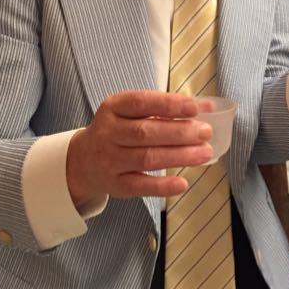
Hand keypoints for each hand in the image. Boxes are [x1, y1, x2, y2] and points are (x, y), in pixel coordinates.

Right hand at [66, 91, 213, 207]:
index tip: (195, 108)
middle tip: (206, 132)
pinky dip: (162, 186)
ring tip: (205, 153)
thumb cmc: (118, 130)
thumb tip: (205, 107)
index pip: (141, 103)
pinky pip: (140, 185)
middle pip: (146, 132)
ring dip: (179, 156)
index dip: (169, 105)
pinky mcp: (115, 184)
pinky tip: (183, 183)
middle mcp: (108, 133)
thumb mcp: (131, 112)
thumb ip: (164, 108)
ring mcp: (110, 160)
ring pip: (147, 158)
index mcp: (113, 108)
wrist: (83, 160)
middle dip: (180, 132)